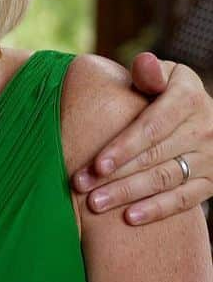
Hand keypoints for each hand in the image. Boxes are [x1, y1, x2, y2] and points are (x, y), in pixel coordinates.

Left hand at [72, 53, 211, 223]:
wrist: (203, 116)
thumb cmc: (166, 92)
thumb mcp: (164, 76)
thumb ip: (150, 73)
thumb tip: (144, 62)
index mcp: (188, 98)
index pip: (152, 127)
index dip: (123, 148)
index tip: (96, 164)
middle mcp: (204, 128)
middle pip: (154, 157)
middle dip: (115, 175)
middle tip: (81, 187)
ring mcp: (210, 157)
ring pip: (165, 180)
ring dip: (129, 194)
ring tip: (95, 204)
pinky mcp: (211, 181)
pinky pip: (185, 200)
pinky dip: (157, 210)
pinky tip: (129, 218)